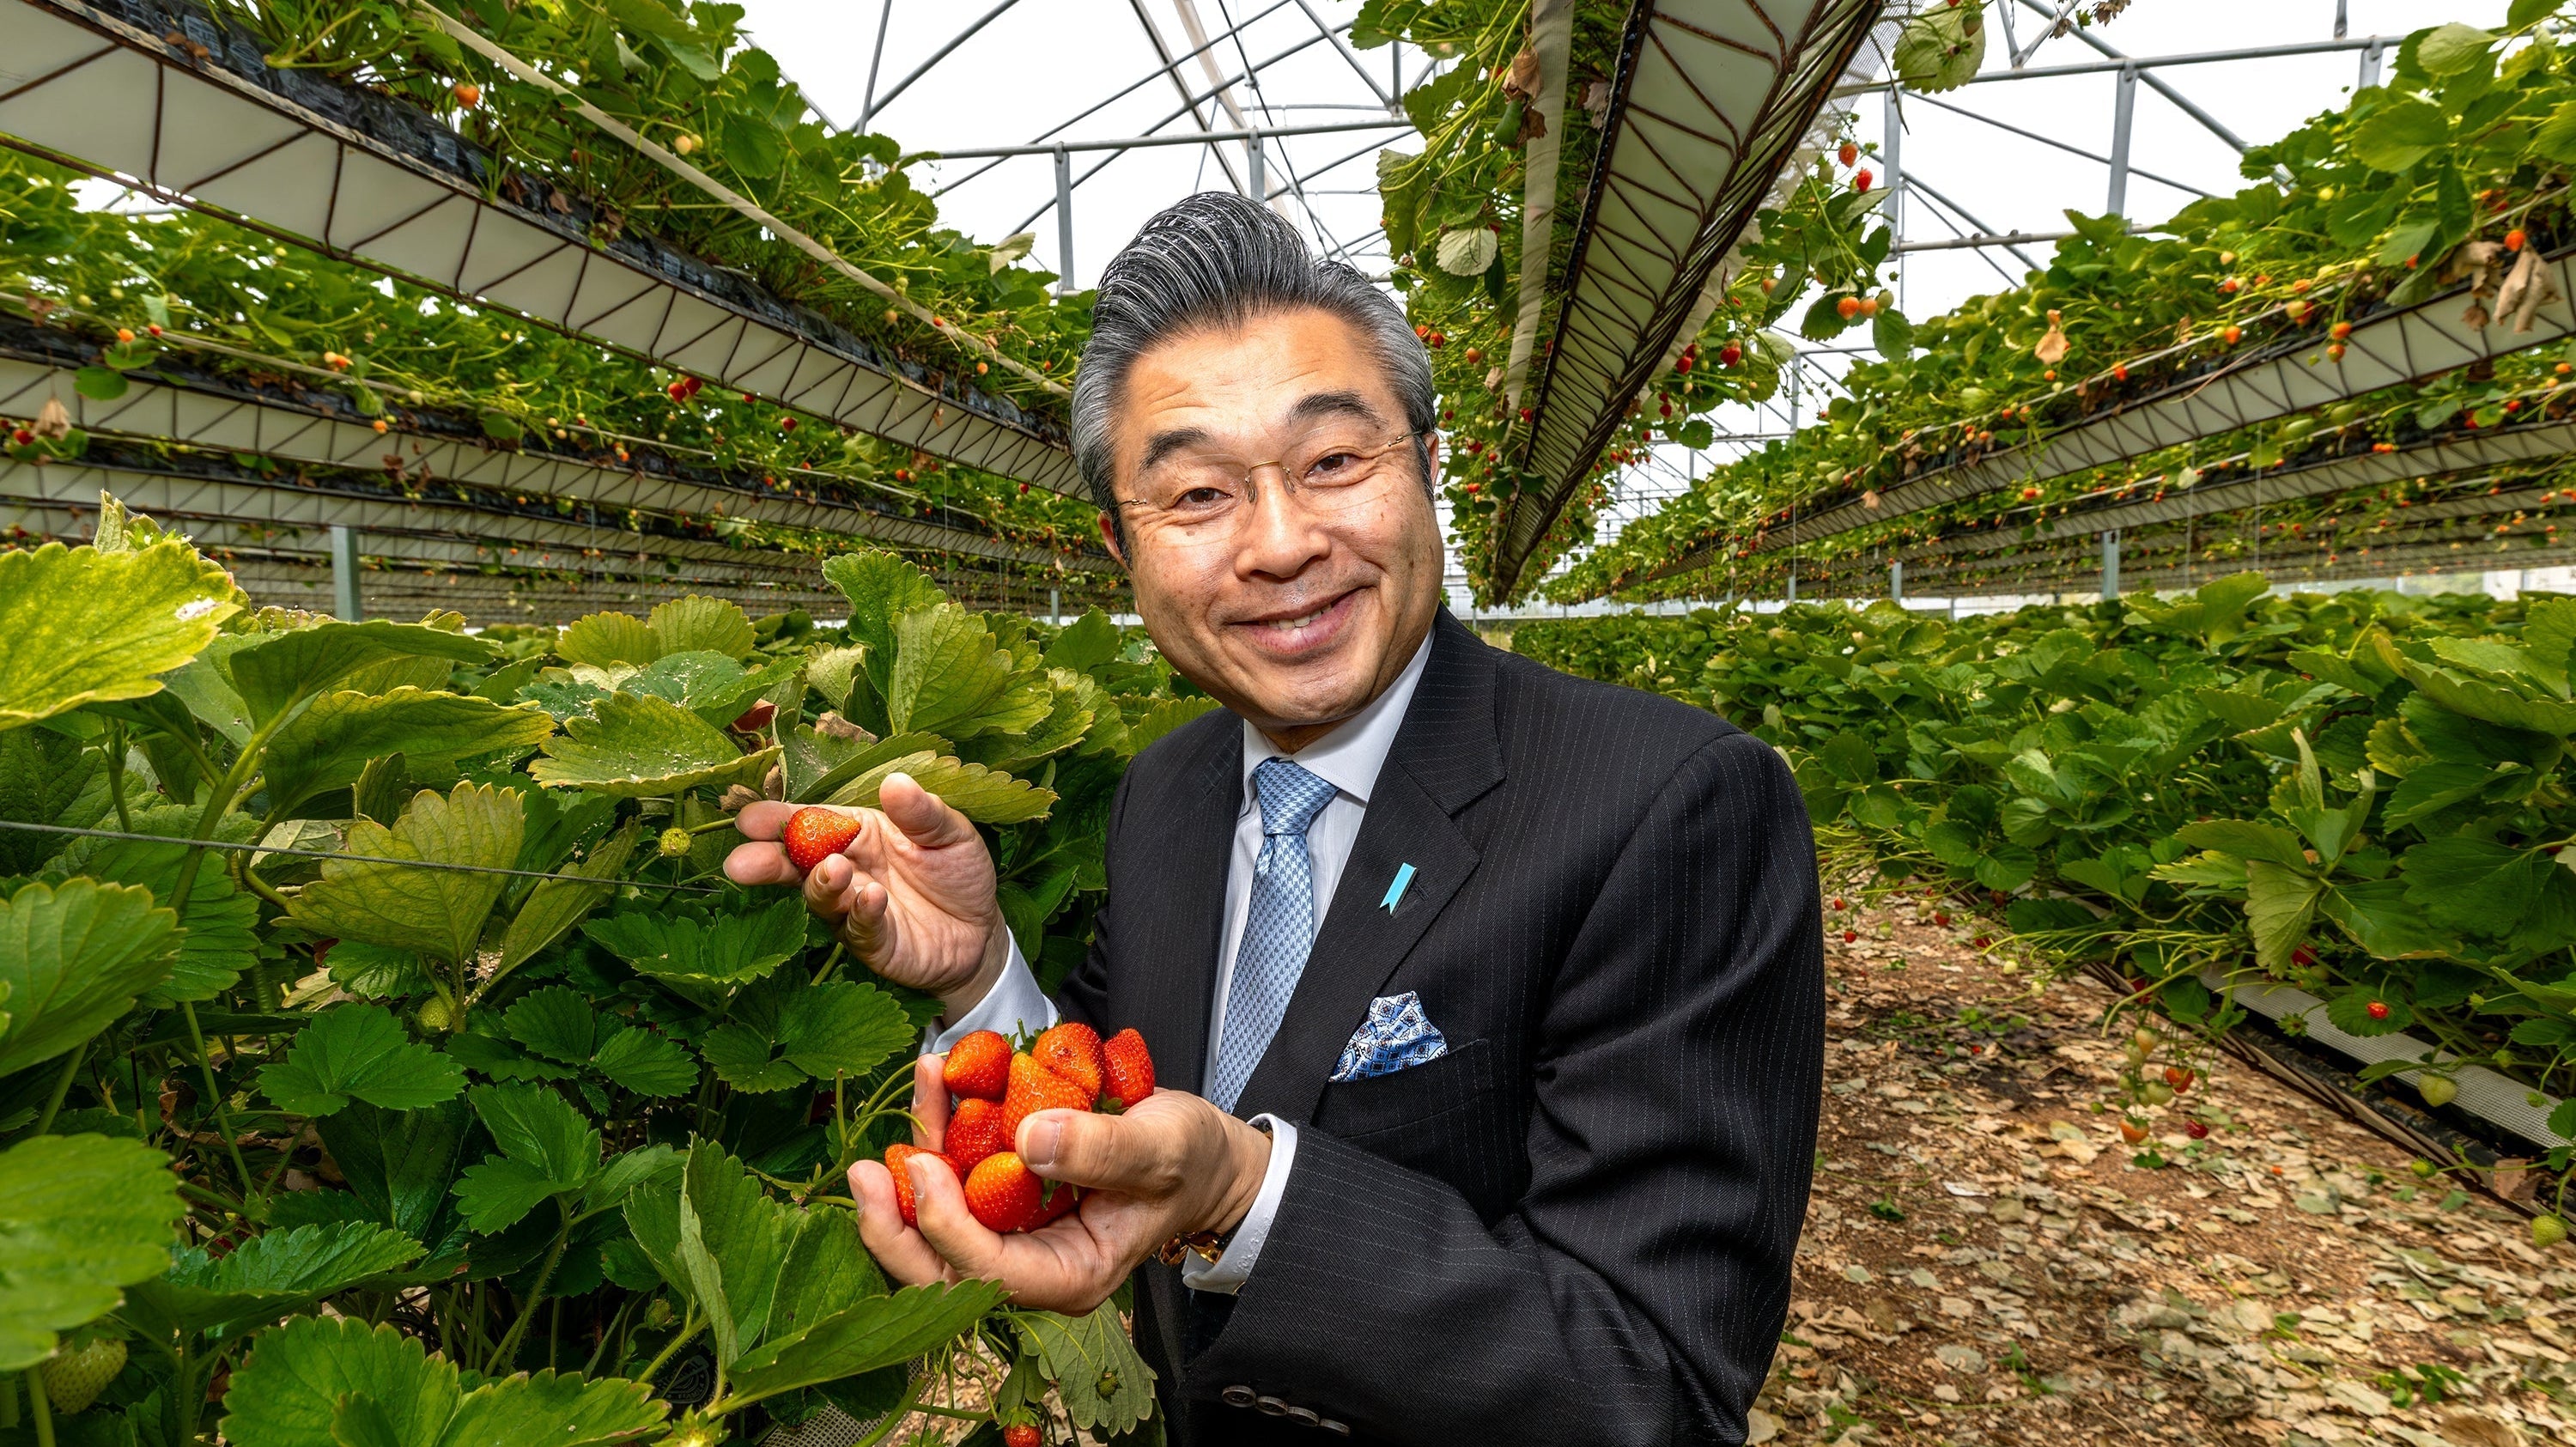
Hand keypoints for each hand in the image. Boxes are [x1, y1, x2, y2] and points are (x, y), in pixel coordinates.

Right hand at [723, 775, 1008, 1015]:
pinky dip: (862, 912)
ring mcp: (853, 909)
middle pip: (797, 864)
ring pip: (822, 897)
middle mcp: (847, 869)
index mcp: (858, 832)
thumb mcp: (949, 833)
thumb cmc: (957, 872)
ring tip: (833, 868)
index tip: (749, 819)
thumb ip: (922, 812)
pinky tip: (870, 898)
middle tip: (742, 863)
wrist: (981, 932)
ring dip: (822, 883)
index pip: (811, 822)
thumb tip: (894, 781)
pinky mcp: (873, 942)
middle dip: (768, 862)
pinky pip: (860, 928)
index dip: (778, 820)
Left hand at [847, 1057, 1272, 1312]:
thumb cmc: (1190, 1160)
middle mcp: (1030, 1264)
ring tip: (913, 1091)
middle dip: (894, 1224)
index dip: (945, 1228)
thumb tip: (1029, 1139)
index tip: (921, 1169)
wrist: (1202, 1155)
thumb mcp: (1161, 1148)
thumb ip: (1101, 1149)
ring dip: (912, 1161)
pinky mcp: (1003, 1196)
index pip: (988, 1273)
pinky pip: (956, 1176)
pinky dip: (939, 1132)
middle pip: (941, 1267)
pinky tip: (936, 1081)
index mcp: (1070, 1275)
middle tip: (863, 1172)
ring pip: (938, 1219)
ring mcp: (1013, 1231)